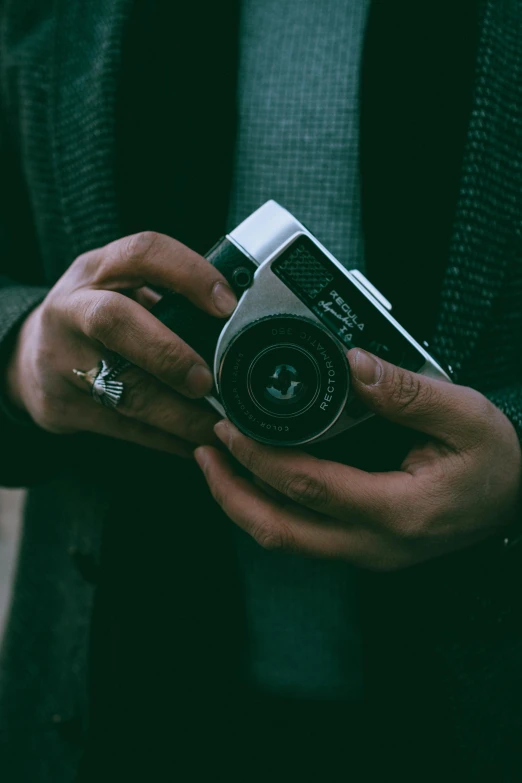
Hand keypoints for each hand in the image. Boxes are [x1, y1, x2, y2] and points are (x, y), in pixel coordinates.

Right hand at [6, 231, 236, 457]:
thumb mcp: (120, 288)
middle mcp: (74, 309)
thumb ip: (167, 297)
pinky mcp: (63, 406)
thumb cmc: (95, 317)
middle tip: (207, 381)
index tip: (227, 304)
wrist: (29, 359)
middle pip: (114, 322)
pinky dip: (166, 439)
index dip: (188, 274)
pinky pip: (123, 428)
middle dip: (168, 353)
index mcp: (98, 270)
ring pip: (121, 390)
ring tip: (216, 425)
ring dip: (178, 414)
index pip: (143, 252)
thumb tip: (240, 322)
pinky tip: (195, 442)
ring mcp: (62, 359)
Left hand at [195, 349, 521, 569]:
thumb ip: (407, 391)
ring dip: (243, 503)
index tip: (231, 427)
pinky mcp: (362, 547)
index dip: (263, 458)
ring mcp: (367, 552)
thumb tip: (354, 364)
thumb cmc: (495, 459)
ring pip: (285, 539)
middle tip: (206, 448)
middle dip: (231, 491)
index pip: (311, 487)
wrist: (516, 497)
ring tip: (217, 462)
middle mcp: (375, 543)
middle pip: (281, 530)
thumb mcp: (466, 415)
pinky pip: (301, 535)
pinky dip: (268, 507)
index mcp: (399, 510)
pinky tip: (256, 479)